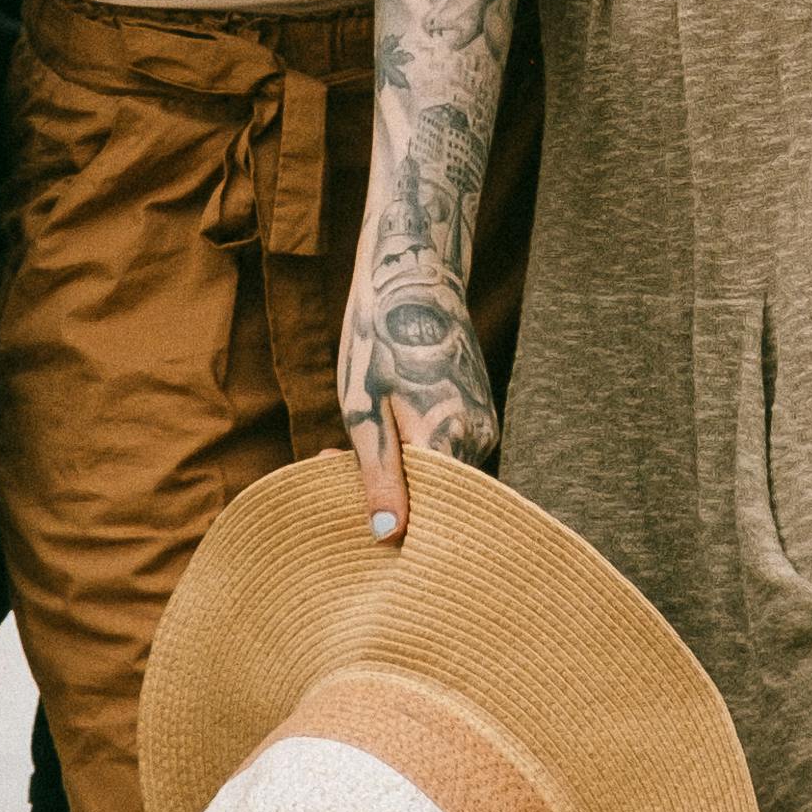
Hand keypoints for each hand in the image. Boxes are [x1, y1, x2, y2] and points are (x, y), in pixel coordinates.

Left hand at [335, 285, 496, 544]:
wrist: (414, 277)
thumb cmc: (379, 340)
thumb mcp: (364, 411)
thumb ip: (379, 476)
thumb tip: (388, 535)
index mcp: (449, 440)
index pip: (426, 513)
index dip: (384, 517)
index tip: (342, 506)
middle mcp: (478, 438)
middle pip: (431, 494)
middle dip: (382, 490)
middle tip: (328, 461)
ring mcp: (483, 424)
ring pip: (436, 472)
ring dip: (392, 468)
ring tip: (342, 440)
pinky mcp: (477, 412)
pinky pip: (444, 450)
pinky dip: (408, 448)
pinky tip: (374, 424)